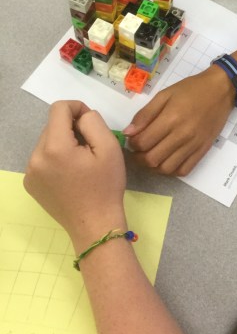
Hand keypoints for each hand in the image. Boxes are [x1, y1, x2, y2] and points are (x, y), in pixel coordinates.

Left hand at [24, 101, 126, 248]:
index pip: (59, 108)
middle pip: (53, 125)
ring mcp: (30, 172)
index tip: (91, 123)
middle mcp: (36, 157)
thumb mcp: (109, 147)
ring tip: (81, 162)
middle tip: (90, 147)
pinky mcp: (30, 183)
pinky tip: (70, 173)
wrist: (95, 225)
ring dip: (64, 142)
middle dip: (71, 128)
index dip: (78, 108)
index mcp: (55, 147)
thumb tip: (80, 116)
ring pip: (47, 140)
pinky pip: (43, 157)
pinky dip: (56, 157)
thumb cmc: (105, 186)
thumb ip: (93, 121)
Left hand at [124, 67, 234, 175]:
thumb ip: (145, 114)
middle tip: (138, 150)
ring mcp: (193, 145)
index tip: (132, 139)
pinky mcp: (202, 151)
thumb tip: (128, 132)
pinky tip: (167, 160)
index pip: (143, 142)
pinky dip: (171, 170)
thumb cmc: (191, 89)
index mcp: (170, 118)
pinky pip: (183, 171)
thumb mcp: (165, 94)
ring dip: (153, 166)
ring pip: (166, 169)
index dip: (132, 144)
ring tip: (151, 156)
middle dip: (139, 157)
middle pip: (152, 159)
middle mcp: (182, 135)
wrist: (221, 90)